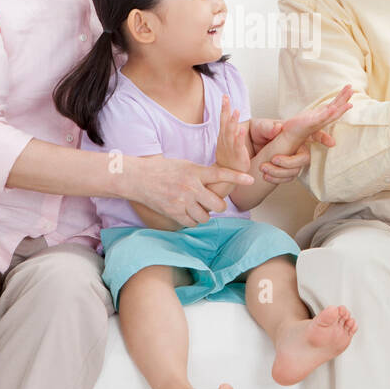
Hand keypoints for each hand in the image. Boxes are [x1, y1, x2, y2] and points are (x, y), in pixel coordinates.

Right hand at [130, 155, 254, 227]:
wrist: (138, 178)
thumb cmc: (162, 169)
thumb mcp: (185, 165)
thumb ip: (201, 174)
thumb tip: (218, 182)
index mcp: (195, 171)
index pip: (220, 174)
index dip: (237, 178)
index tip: (251, 179)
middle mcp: (191, 187)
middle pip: (217, 205)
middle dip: (218, 206)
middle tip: (213, 204)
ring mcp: (182, 201)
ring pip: (206, 217)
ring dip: (205, 214)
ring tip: (197, 207)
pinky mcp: (174, 213)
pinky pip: (192, 223)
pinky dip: (193, 221)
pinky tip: (188, 213)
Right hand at [214, 94, 250, 172]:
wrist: (225, 176)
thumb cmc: (227, 159)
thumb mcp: (226, 143)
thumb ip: (228, 131)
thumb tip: (230, 118)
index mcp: (223, 137)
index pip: (222, 120)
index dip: (224, 108)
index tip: (224, 96)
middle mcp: (225, 140)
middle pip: (224, 123)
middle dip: (225, 110)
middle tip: (226, 98)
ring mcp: (230, 148)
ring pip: (230, 133)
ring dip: (233, 122)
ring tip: (236, 111)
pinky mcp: (237, 155)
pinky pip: (238, 145)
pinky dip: (239, 137)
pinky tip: (242, 130)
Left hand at [247, 118, 334, 183]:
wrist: (245, 147)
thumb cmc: (255, 131)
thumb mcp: (259, 126)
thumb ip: (267, 127)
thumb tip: (277, 128)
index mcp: (294, 132)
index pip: (313, 132)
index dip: (323, 137)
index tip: (330, 143)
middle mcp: (297, 146)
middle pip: (305, 158)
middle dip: (291, 162)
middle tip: (274, 159)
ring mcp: (292, 160)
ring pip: (295, 170)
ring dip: (279, 171)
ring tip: (263, 167)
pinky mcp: (285, 171)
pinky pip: (287, 178)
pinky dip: (275, 178)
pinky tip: (265, 176)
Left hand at [281, 85, 353, 144]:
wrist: (288, 136)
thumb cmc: (300, 129)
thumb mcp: (312, 124)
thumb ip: (323, 123)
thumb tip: (333, 133)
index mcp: (322, 117)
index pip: (334, 105)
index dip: (342, 98)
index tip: (350, 89)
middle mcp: (322, 119)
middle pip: (335, 108)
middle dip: (344, 99)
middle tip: (352, 89)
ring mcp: (316, 122)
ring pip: (331, 114)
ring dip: (340, 108)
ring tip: (349, 102)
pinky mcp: (309, 125)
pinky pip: (320, 119)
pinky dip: (326, 114)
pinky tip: (333, 108)